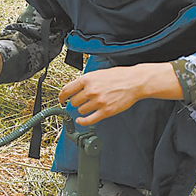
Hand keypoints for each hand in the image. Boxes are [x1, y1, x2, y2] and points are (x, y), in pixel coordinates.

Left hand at [58, 63, 182, 125]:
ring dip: (83, 109)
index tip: (61, 99)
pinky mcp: (106, 111)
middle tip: (81, 102)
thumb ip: (86, 81)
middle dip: (76, 102)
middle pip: (73, 102)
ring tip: (90, 106)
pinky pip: (89, 120)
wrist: (134, 82)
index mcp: (87, 79)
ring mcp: (98, 102)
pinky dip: (83, 121)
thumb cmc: (119, 76)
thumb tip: (74, 89)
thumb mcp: (98, 73)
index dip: (62, 96)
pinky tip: (81, 120)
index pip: (67, 90)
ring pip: (81, 110)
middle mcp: (91, 91)